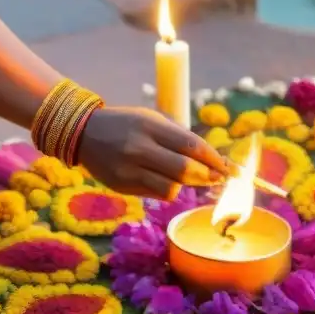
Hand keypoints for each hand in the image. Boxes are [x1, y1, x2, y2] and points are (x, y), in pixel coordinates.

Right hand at [77, 106, 229, 198]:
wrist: (83, 133)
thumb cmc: (125, 123)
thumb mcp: (151, 119)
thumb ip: (179, 136)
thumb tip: (212, 158)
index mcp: (150, 125)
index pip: (192, 145)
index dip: (215, 159)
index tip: (230, 167)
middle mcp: (139, 148)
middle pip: (186, 170)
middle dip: (208, 176)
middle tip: (219, 178)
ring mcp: (129, 170)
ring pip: (172, 188)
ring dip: (187, 186)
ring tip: (190, 178)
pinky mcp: (122, 186)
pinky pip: (155, 194)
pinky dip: (168, 190)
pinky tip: (166, 181)